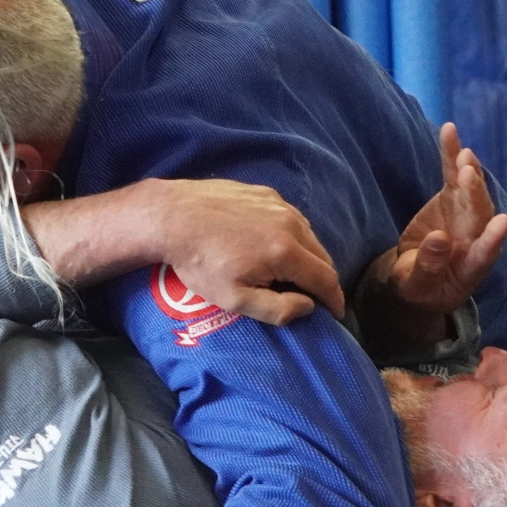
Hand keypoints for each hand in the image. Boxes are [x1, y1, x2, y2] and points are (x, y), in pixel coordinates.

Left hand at [144, 179, 344, 324]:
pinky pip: (290, 218)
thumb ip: (277, 309)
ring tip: (295, 274)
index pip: (327, 279)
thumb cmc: (199, 262)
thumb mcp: (234, 299)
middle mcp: (290, 223)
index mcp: (286, 251)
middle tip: (315, 297)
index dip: (335, 300)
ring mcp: (278, 203)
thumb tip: (308, 306)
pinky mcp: (264, 193)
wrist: (170, 217)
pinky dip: (293, 236)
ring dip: (309, 256)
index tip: (337, 314)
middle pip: (322, 256)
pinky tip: (275, 246)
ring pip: (308, 234)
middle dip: (323, 280)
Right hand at [356, 124, 506, 352]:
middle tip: (468, 175)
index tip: (501, 223)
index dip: (493, 239)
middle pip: (479, 216)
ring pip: (471, 191)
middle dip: (476, 195)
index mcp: (469, 267)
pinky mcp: (452, 198)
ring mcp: (465, 215)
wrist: (414, 275)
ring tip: (463, 154)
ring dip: (469, 172)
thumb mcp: (415, 286)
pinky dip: (452, 153)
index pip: (485, 253)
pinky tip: (449, 130)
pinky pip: (454, 174)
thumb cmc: (418, 288)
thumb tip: (439, 238)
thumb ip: (428, 267)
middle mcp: (474, 238)